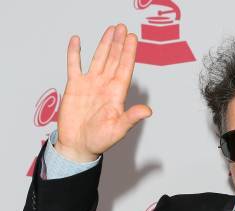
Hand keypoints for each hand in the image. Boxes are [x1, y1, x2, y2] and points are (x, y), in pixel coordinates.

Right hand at [55, 24, 151, 161]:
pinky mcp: (74, 86)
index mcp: (116, 95)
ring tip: (111, 29)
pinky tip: (77, 40)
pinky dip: (75, 53)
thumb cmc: (99, 141)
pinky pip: (74, 65)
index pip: (125, 69)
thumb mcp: (118, 130)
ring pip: (99, 59)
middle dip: (119, 44)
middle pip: (114, 60)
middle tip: (123, 28)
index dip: (129, 54)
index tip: (133, 38)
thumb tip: (148, 111)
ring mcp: (90, 85)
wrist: (78, 146)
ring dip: (104, 44)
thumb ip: (131, 118)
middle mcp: (104, 87)